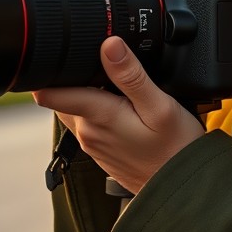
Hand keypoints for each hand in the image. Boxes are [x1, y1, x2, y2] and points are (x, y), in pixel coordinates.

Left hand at [33, 37, 204, 194]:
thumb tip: (110, 44)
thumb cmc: (176, 148)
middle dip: (75, 76)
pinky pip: (88, 122)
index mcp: (97, 116)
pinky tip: (123, 105)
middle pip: (62, 94)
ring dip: (86, 92)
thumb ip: (131, 75)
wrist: (182, 188)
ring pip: (75, 107)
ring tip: (115, 82)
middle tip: (102, 62)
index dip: (49, 69)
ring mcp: (92, 143)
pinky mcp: (100, 150)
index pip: (49, 92)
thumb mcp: (159, 105)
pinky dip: (97, 108)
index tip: (63, 52)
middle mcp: (87, 132)